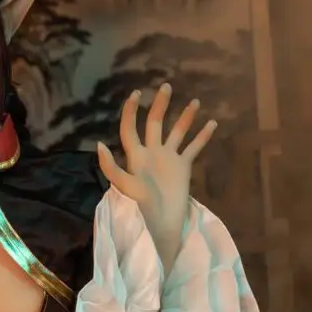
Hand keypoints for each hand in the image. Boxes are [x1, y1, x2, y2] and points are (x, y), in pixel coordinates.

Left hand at [97, 84, 215, 270]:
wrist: (162, 224)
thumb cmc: (141, 207)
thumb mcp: (124, 186)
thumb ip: (111, 166)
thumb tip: (99, 144)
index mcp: (136, 156)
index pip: (130, 128)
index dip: (131, 111)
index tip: (136, 93)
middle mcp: (152, 153)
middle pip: (155, 124)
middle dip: (160, 105)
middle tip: (166, 86)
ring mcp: (168, 159)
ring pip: (177, 132)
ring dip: (186, 117)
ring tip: (196, 102)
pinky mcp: (183, 167)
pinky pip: (194, 148)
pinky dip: (203, 137)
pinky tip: (212, 123)